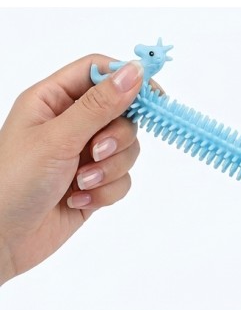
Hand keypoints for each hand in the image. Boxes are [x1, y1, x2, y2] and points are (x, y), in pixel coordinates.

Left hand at [0, 55, 143, 285]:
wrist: (3, 237)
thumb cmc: (13, 181)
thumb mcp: (58, 137)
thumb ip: (99, 106)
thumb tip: (134, 72)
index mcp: (53, 100)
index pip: (99, 72)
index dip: (128, 79)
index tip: (156, 96)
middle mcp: (70, 124)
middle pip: (122, 115)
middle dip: (117, 140)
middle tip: (97, 153)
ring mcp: (83, 156)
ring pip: (126, 152)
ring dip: (110, 170)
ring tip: (82, 184)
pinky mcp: (94, 185)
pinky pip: (121, 181)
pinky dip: (106, 192)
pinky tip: (78, 200)